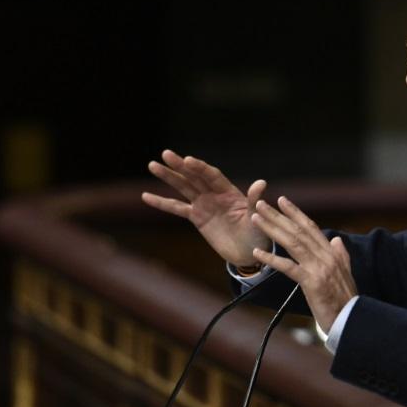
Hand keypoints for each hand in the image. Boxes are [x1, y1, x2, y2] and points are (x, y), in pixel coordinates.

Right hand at [142, 150, 268, 266]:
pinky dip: (161, 203)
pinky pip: (176, 208)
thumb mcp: (257, 217)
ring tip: (152, 165)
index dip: (200, 168)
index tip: (187, 161)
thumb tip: (261, 183)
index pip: (211, 176)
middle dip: (180, 166)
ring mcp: (204, 204)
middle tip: (166, 154)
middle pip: (194, 177)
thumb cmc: (257, 233)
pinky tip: (146, 196)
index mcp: (229, 191)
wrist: (248, 252)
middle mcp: (214, 194)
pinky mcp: (196, 217)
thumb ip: (254, 201)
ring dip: (168, 177)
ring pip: (183, 187)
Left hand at [249, 196, 356, 331]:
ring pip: (292, 243)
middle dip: (278, 216)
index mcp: (332, 253)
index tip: (282, 201)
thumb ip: (340, 255)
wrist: (352, 319)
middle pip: (298, 231)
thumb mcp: (345, 274)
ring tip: (256, 219)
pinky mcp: (312, 282)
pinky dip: (272, 258)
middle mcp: (326, 256)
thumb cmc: (345, 300)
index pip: (311, 227)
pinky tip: (257, 252)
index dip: (295, 213)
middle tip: (261, 204)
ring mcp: (319, 268)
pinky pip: (288, 267)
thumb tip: (336, 240)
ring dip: (272, 229)